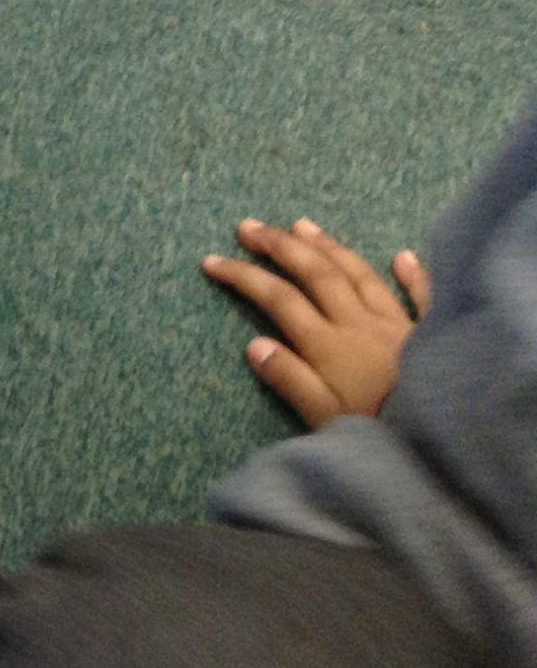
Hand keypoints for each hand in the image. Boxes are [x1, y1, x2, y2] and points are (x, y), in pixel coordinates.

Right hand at [202, 216, 429, 425]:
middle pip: (316, 274)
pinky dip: (412, 275)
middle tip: (250, 226)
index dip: (243, 276)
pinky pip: (423, 298)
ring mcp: (399, 325)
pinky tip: (402, 256)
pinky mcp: (433, 334)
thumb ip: (290, 380)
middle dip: (279, 247)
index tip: (212, 260)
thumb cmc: (383, 434)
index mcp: (330, 345)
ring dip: (328, 247)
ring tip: (302, 225)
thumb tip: (253, 343)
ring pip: (359, 275)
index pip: (278, 299)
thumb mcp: (325, 419)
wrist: (455, 443)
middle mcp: (361, 324)